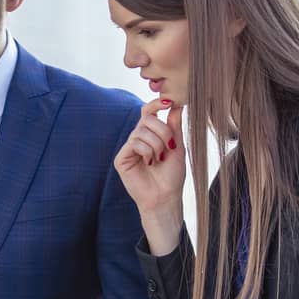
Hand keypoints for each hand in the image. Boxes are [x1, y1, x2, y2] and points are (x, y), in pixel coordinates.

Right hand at [114, 98, 185, 219]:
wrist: (165, 197)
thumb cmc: (172, 175)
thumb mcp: (177, 146)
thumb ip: (174, 125)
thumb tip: (176, 103)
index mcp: (151, 134)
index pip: (148, 111)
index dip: (156, 104)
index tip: (168, 101)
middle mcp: (138, 138)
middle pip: (147, 118)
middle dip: (162, 130)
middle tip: (170, 146)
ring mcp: (129, 148)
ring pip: (141, 131)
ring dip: (156, 144)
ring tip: (159, 159)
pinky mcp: (121, 158)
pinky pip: (134, 142)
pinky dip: (146, 151)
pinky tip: (149, 163)